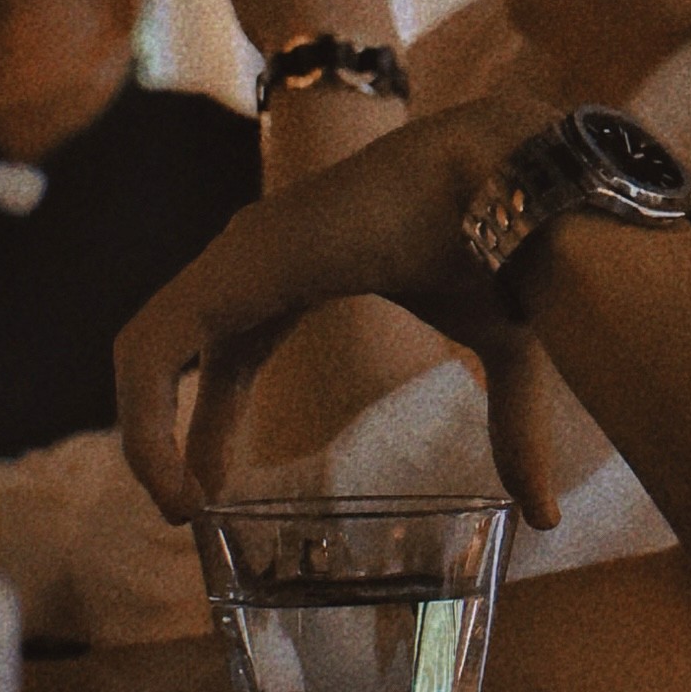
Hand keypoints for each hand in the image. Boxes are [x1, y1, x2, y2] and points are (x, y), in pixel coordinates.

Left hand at [114, 91, 567, 527]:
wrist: (509, 176)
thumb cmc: (502, 242)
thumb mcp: (501, 348)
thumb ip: (512, 427)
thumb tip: (544, 515)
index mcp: (306, 266)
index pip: (235, 347)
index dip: (216, 417)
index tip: (218, 487)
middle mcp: (258, 258)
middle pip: (183, 352)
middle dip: (175, 431)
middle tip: (191, 507)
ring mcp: (234, 259)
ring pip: (148, 355)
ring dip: (148, 434)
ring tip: (181, 509)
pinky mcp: (224, 272)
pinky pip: (148, 355)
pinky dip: (145, 422)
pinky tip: (178, 485)